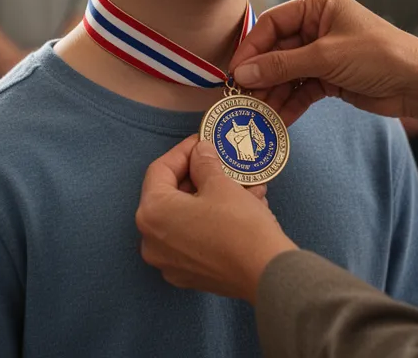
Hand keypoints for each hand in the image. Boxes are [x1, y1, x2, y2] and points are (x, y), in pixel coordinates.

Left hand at [136, 136, 295, 302]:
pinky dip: (210, 221)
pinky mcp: (187, 275)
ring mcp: (167, 262)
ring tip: (238, 184)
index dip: (183, 151)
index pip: (160, 170)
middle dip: (198, 176)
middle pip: (169, 195)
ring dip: (209, 198)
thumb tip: (200, 152)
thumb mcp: (221, 183)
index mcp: (152, 213)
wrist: (266, 274)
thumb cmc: (239, 225)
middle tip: (219, 162)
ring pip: (184, 218)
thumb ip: (204, 162)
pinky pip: (193, 238)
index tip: (202, 142)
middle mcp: (150, 241)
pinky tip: (239, 208)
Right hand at [229, 0, 417, 147]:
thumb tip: (243, 72)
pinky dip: (290, 103)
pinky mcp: (330, 78)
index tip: (235, 72)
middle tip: (241, 97)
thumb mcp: (326, 57)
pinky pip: (301, 89)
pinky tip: (278, 119)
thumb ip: (282, 65)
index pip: (273, 23)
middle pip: (277, 50)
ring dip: (272, 93)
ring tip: (257, 113)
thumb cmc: (380, 55)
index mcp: (318, 5)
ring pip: (287, 73)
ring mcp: (323, 53)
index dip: (252, 48)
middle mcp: (318, 26)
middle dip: (260, 75)